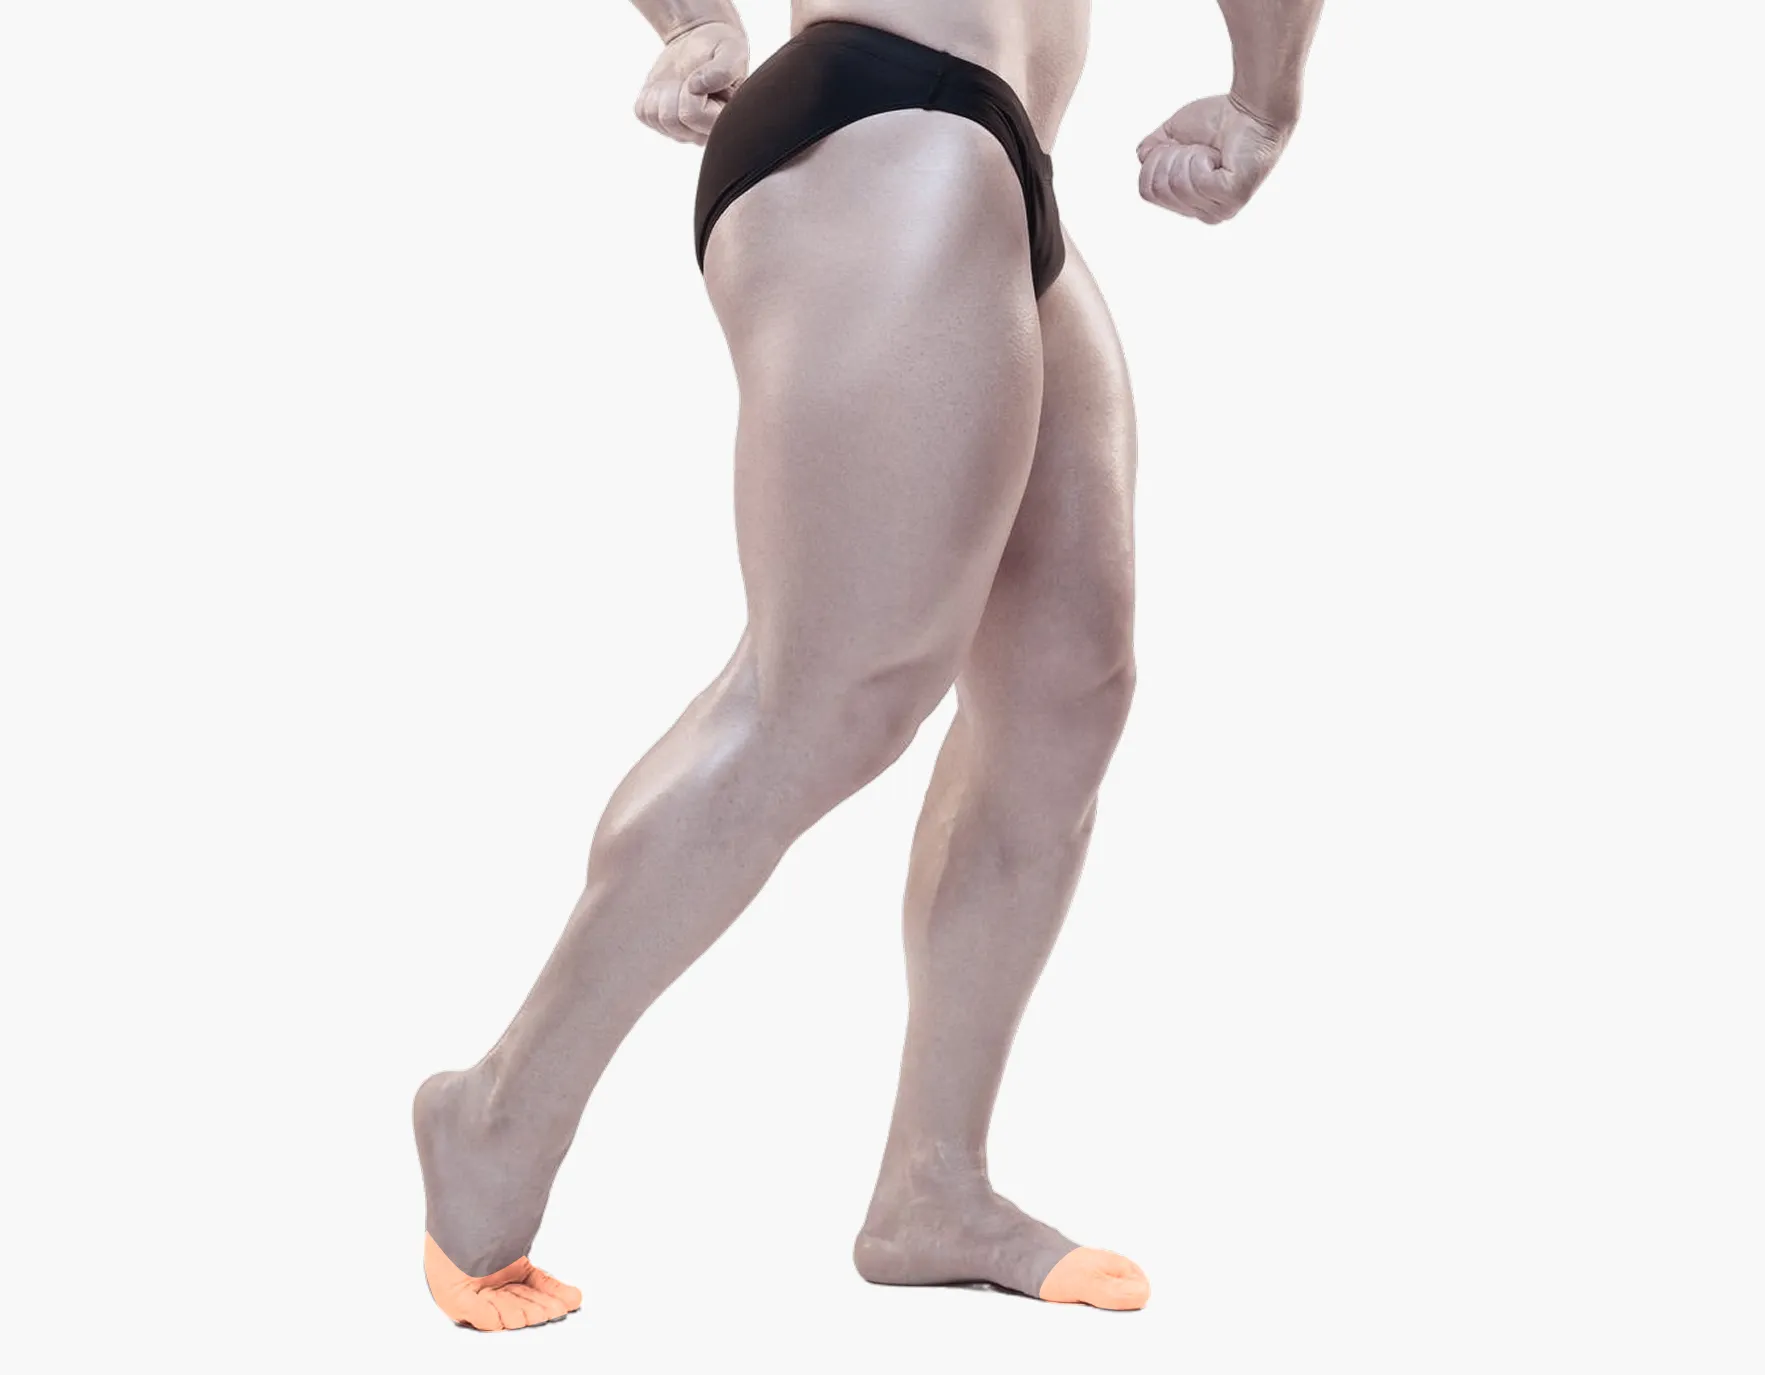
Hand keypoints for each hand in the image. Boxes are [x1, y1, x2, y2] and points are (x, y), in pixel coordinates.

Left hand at [633, 21, 747, 144]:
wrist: (701, 44)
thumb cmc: (721, 48)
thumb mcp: (731, 50)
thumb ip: (724, 69)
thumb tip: (696, 86)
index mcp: (724, 123)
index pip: (692, 114)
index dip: (690, 91)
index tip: (702, 76)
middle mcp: (703, 135)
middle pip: (670, 119)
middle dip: (675, 90)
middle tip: (690, 78)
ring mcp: (681, 133)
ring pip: (656, 117)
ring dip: (664, 92)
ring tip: (681, 82)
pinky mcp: (659, 124)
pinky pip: (643, 112)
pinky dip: (651, 94)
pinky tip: (670, 87)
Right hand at [1136, 94, 1290, 223]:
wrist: (1250, 107)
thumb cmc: (1218, 119)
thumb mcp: (1173, 134)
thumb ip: (1153, 149)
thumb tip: (1143, 156)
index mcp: (1189, 204)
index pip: (1147, 191)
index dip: (1156, 160)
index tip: (1180, 146)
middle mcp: (1204, 214)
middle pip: (1159, 188)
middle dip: (1172, 157)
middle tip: (1199, 149)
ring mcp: (1220, 209)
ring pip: (1176, 184)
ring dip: (1190, 156)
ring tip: (1213, 153)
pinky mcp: (1233, 198)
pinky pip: (1196, 180)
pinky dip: (1203, 159)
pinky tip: (1222, 158)